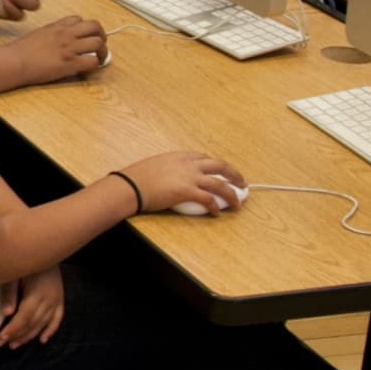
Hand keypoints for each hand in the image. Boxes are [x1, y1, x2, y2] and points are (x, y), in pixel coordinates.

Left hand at [0, 267, 65, 348]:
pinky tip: (42, 340)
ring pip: (43, 324)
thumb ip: (10, 293)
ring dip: (30, 336)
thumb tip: (5, 314)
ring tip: (16, 345)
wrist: (45, 248)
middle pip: (33, 323)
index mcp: (36, 294)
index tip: (0, 339)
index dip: (12, 330)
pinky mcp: (61, 299)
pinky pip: (58, 319)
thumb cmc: (25, 259)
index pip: (24, 318)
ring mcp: (57, 300)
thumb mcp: (13, 274)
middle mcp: (49, 300)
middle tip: (4, 345)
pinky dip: (51, 330)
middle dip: (18, 336)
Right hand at [6, 16, 107, 84]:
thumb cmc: (21, 50)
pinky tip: (90, 68)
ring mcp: (70, 48)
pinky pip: (93, 61)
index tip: (84, 35)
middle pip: (95, 26)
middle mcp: (66, 34)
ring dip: (102, 51)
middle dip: (101, 35)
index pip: (79, 19)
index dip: (85, 27)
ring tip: (99, 57)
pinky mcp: (71, 63)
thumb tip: (59, 39)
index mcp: (57, 26)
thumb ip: (52, 33)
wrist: (15, 61)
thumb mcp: (38, 33)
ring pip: (98, 43)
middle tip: (99, 43)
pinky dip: (95, 65)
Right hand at [121, 150, 246, 214]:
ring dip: (232, 194)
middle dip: (234, 175)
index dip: (216, 166)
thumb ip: (168, 169)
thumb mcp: (154, 166)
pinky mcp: (187, 191)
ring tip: (238, 202)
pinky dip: (215, 207)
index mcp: (179, 156)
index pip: (204, 158)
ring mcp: (189, 177)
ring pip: (219, 184)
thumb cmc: (135, 178)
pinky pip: (208, 200)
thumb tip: (171, 179)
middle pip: (220, 166)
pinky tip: (216, 213)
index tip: (221, 172)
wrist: (129, 186)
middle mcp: (188, 164)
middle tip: (241, 183)